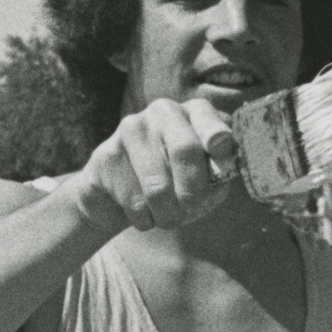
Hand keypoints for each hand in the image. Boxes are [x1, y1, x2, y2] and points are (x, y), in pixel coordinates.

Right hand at [72, 97, 242, 233]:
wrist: (119, 195)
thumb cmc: (175, 184)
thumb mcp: (206, 178)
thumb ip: (220, 173)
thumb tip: (225, 169)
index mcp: (194, 112)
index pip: (209, 119)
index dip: (218, 136)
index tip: (221, 149)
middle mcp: (162, 112)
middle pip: (185, 150)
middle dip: (194, 192)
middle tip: (192, 209)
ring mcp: (131, 130)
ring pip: (158, 186)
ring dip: (168, 215)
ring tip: (167, 218)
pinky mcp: (106, 155)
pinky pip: (134, 201)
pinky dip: (145, 219)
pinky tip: (143, 213)